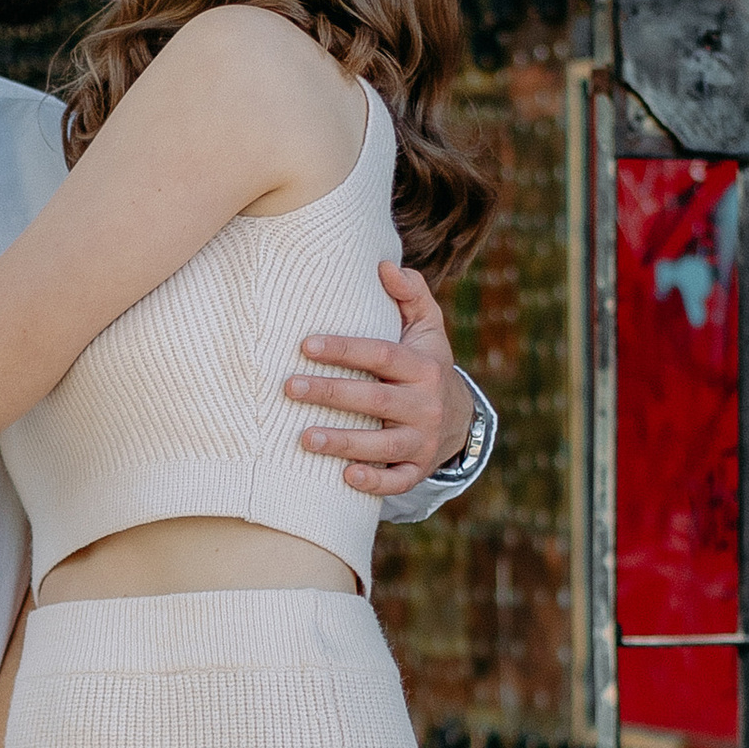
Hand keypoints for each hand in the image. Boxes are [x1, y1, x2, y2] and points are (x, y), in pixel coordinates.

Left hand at [287, 260, 473, 496]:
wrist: (459, 418)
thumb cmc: (426, 364)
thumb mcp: (427, 327)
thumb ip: (410, 294)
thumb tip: (383, 265)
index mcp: (423, 367)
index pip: (381, 356)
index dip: (344, 350)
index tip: (305, 345)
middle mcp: (426, 405)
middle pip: (376, 400)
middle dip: (332, 394)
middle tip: (288, 388)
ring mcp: (422, 441)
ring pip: (383, 446)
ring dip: (343, 442)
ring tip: (303, 438)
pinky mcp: (417, 470)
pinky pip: (397, 481)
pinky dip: (374, 482)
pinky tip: (346, 476)